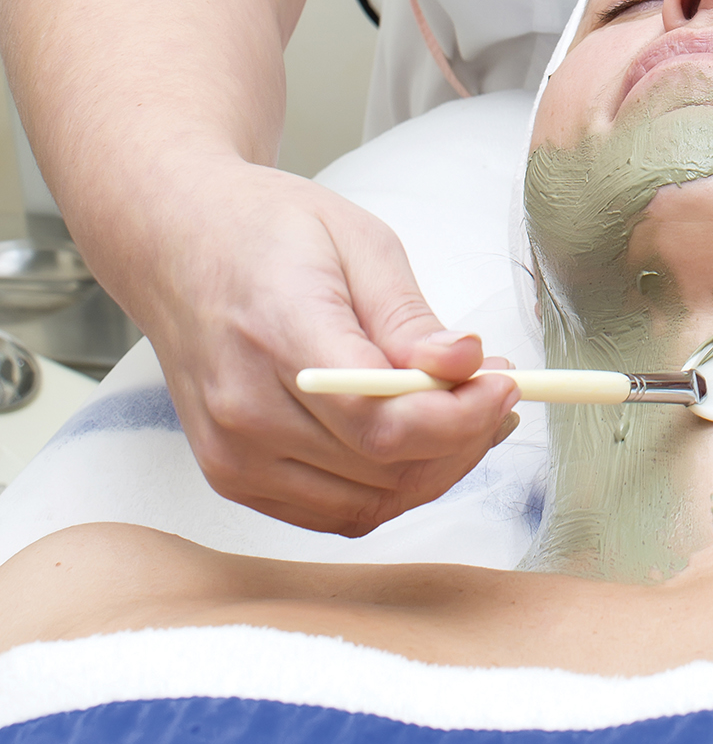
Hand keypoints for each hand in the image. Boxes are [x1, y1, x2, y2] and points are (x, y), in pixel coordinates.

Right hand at [139, 158, 519, 534]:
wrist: (177, 245)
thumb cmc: (266, 230)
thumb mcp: (357, 240)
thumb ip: (409, 315)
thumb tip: (463, 364)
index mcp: (278, 332)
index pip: (379, 418)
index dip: (458, 417)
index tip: (503, 384)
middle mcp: (245, 409)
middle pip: (381, 467)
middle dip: (463, 437)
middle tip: (500, 388)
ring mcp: (233, 454)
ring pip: (366, 502)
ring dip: (435, 468)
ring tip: (469, 411)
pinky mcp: (232, 477)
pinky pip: (333, 513)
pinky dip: (390, 487)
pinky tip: (420, 441)